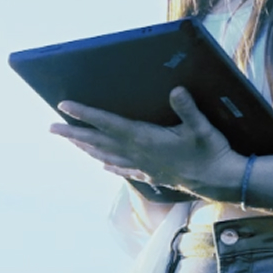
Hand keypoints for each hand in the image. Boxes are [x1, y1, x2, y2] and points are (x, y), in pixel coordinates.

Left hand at [49, 87, 247, 201]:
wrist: (222, 182)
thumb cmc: (212, 152)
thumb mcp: (202, 127)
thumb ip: (187, 109)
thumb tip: (176, 90)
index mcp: (144, 138)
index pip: (107, 123)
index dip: (85, 114)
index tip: (63, 106)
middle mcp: (137, 153)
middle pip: (98, 142)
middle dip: (73, 133)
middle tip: (50, 128)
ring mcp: (143, 166)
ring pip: (106, 156)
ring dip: (86, 148)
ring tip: (70, 142)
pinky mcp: (152, 174)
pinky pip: (124, 169)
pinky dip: (110, 166)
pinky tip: (103, 166)